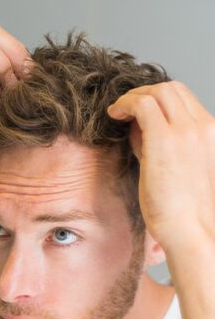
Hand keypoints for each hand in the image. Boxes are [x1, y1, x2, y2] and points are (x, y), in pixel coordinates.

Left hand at [108, 82, 214, 253]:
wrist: (192, 229)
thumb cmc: (181, 209)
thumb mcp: (174, 169)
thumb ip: (157, 144)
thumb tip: (136, 128)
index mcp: (210, 132)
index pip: (184, 99)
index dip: (157, 100)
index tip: (136, 112)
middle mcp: (203, 126)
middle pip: (172, 89)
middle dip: (144, 92)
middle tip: (123, 108)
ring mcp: (187, 130)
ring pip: (159, 91)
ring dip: (133, 96)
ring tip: (116, 111)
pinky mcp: (165, 140)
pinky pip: (143, 105)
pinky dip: (126, 104)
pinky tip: (113, 115)